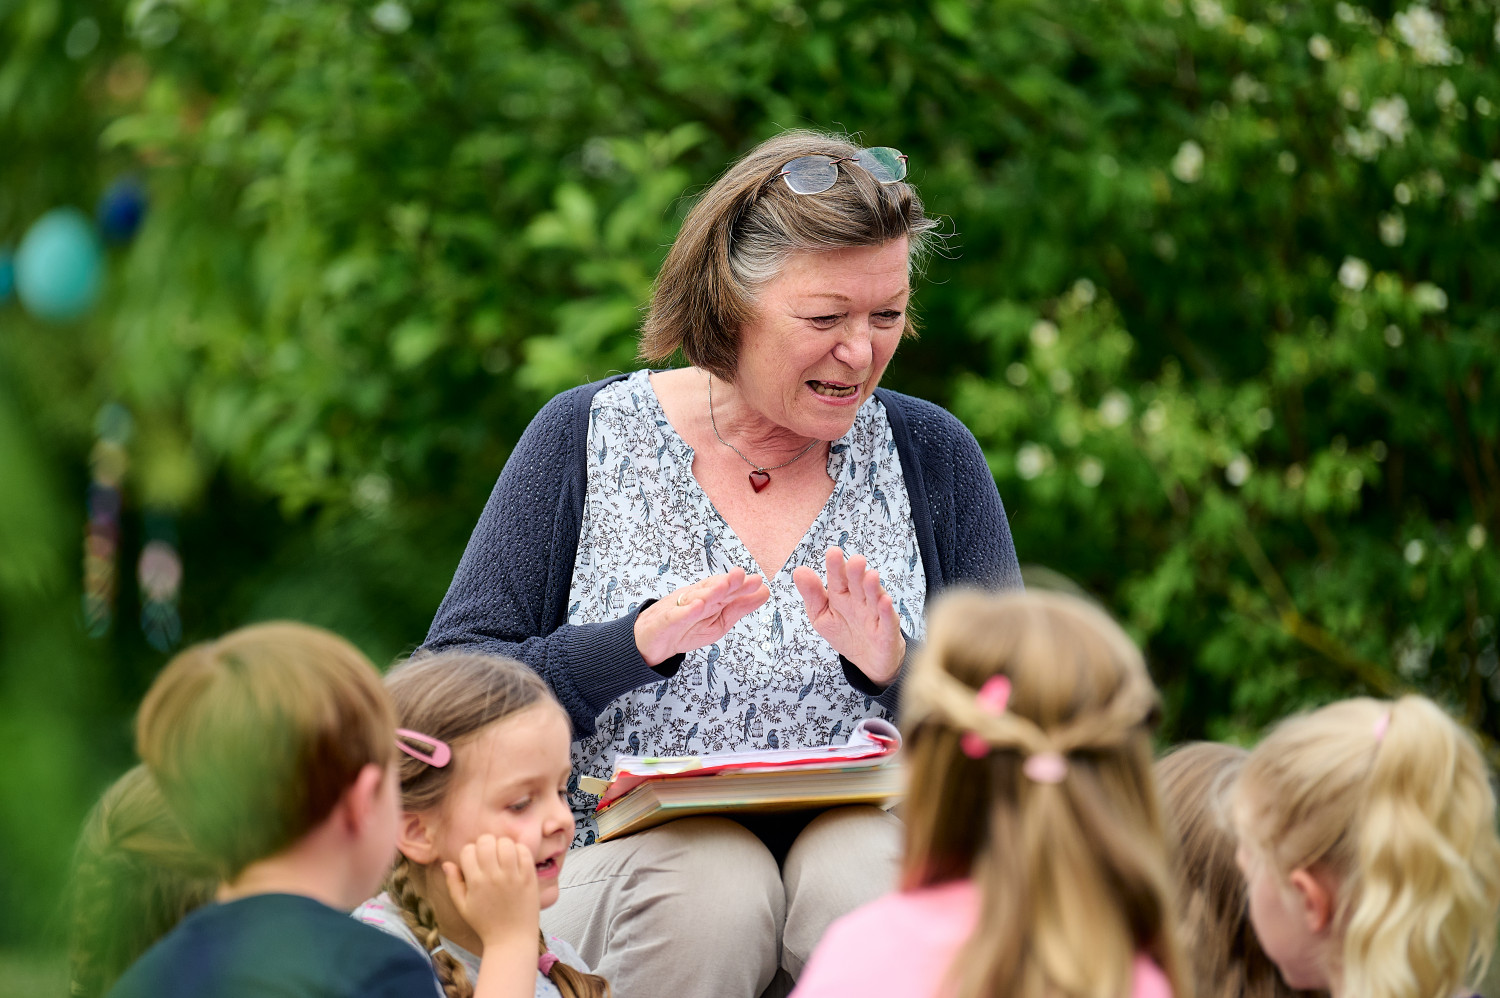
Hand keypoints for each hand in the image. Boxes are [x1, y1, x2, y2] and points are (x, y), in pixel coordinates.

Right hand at [442, 834, 538, 951]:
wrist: (512, 939)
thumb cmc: (485, 923)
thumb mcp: (463, 906)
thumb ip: (453, 883)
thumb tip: (447, 863)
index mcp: (475, 882)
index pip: (468, 850)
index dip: (469, 853)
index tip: (474, 862)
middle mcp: (494, 876)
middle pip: (486, 841)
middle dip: (485, 844)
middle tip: (489, 856)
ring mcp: (513, 875)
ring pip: (506, 842)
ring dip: (502, 845)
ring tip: (502, 857)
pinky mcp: (529, 876)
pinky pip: (524, 851)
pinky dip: (519, 850)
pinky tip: (515, 860)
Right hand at [635, 567, 769, 665]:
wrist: (651, 642)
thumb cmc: (686, 629)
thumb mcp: (718, 622)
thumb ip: (739, 607)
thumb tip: (765, 591)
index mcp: (709, 598)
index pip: (727, 590)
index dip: (741, 586)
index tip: (758, 582)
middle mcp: (695, 597)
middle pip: (712, 589)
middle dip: (727, 582)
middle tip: (741, 575)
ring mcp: (679, 607)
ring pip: (695, 598)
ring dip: (709, 591)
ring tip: (724, 586)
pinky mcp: (664, 621)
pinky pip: (676, 615)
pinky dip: (686, 611)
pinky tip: (697, 606)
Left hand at [793, 548, 905, 686]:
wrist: (869, 659)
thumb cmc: (844, 632)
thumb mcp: (821, 616)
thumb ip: (812, 595)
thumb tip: (799, 571)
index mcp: (841, 595)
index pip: (837, 579)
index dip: (836, 567)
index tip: (833, 553)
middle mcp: (859, 600)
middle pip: (857, 585)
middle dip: (856, 573)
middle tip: (856, 560)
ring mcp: (874, 614)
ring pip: (873, 598)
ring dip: (872, 587)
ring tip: (870, 576)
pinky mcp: (887, 631)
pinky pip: (887, 620)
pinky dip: (886, 611)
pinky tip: (884, 601)